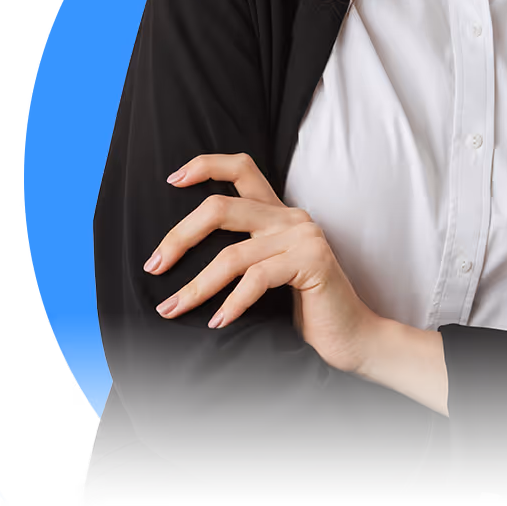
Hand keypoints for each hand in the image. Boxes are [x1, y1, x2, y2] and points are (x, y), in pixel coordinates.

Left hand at [143, 153, 382, 374]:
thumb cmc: (305, 312)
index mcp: (278, 214)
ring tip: (171, 309)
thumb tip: (176, 256)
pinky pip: (257, 279)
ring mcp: (303, 237)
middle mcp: (290, 217)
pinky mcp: (312, 262)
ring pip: (231, 254)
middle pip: (221, 207)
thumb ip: (241, 255)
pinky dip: (232, 303)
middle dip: (180, 236)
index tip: (171, 180)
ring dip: (196, 286)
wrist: (353, 339)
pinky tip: (218, 323)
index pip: (242, 168)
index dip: (205, 165)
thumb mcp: (266, 275)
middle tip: (153, 266)